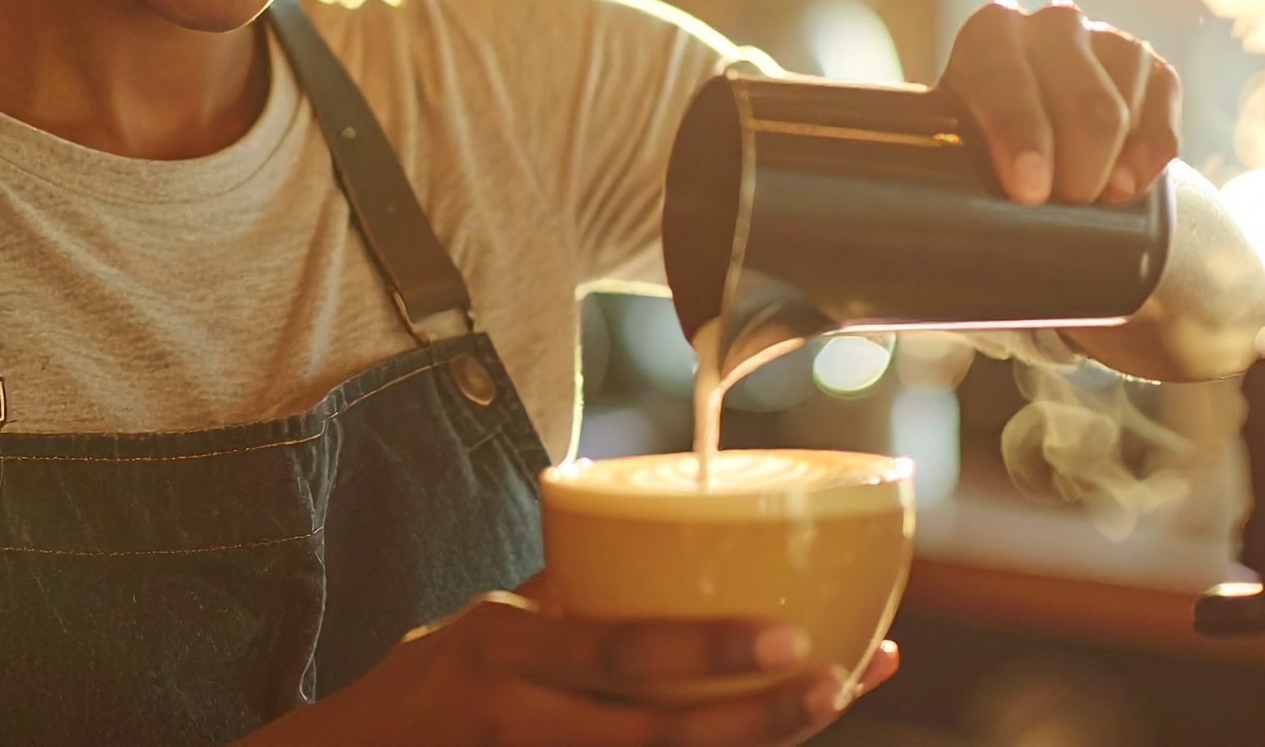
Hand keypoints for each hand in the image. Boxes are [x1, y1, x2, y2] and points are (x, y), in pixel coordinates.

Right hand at [237, 584, 899, 746]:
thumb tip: (660, 539)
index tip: (790, 633)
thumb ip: (568, 598)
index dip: (705, 649)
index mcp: (501, 649)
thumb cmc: (427, 690)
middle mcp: (514, 719)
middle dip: (757, 717)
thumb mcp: (484, 625)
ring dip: (748, 745)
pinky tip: (758, 745)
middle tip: (836, 681)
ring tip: (825, 708)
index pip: (615, 652)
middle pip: (656, 735)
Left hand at [938, 0, 1178, 206]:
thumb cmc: (979, 141)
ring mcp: (1108, 42)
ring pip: (1121, 107)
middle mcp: (1052, 26)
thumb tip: (905, 184)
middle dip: (1078, 165)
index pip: (1004, 71)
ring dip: (1112, 164)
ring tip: (1096, 202)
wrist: (1036, 138)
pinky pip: (1164, 108)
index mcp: (990, 35)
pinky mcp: (1154, 70)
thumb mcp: (953, 137)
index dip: (1019, 133)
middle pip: (1081, 99)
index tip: (1028, 190)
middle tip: (1066, 206)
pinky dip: (1151, 153)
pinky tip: (1132, 187)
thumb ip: (928, 150)